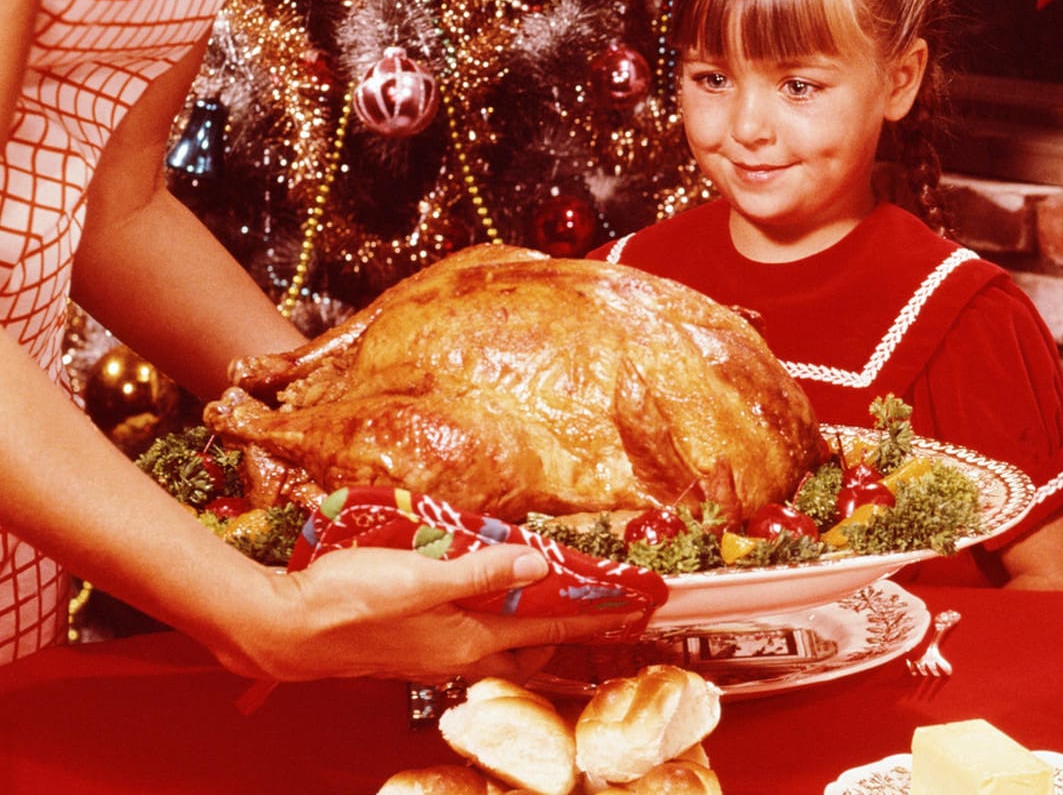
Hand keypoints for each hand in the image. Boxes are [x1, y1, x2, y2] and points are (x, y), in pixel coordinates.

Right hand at [209, 543, 653, 682]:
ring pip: (491, 643)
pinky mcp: (404, 643)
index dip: (588, 615)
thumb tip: (534, 563)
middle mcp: (453, 655)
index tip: (626, 608)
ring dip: (517, 623)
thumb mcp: (420, 578)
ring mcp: (427, 653)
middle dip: (557, 628)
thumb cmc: (346, 602)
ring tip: (535, 595)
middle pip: (523, 645)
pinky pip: (461, 635)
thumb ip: (478, 572)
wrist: (280, 627)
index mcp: (466, 642)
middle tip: (585, 603)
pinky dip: (480, 618)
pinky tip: (472, 597)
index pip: (544, 626)